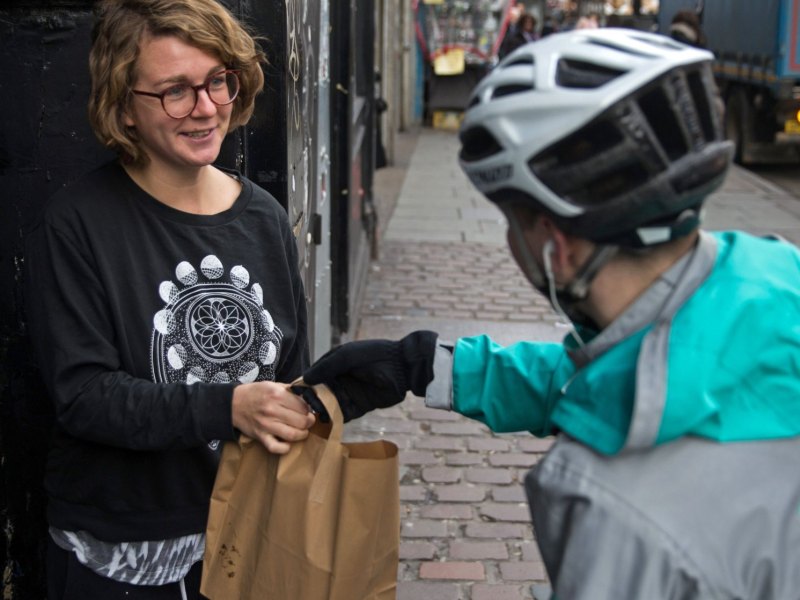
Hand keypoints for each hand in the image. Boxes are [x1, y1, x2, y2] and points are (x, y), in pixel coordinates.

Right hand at [231, 381, 315, 452]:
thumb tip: (310, 394)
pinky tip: (288, 444)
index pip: (303, 406)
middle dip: (308, 422)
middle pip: (301, 421)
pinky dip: (285, 448)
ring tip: (302, 431)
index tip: (308, 411)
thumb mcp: (273, 384)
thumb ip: (291, 390)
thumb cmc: (255, 393)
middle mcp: (272, 410)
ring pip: (293, 435)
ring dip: (302, 435)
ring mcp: (266, 425)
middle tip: (308, 421)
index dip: (309, 409)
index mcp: (277, 394)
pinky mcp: (260, 436)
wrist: (233, 403)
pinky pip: (275, 447)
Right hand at [301, 330, 437, 421]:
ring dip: (322, 411)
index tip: (295, 394)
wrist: (401, 367)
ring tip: (315, 416)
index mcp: (335, 365)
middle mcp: (340, 380)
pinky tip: (327, 424)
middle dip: (312, 400)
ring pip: (330, 405)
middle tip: (306, 407)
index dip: (305, 385)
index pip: (315, 376)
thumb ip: (326, 367)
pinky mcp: (360, 406)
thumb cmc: (373, 355)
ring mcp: (350, 393)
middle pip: (320, 393)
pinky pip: (344, 415)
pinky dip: (336, 419)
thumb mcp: (347, 356)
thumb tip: (305, 378)